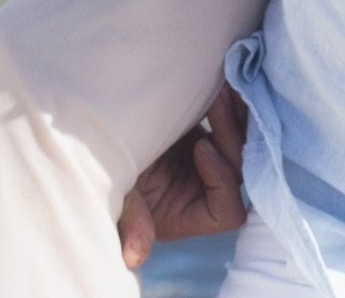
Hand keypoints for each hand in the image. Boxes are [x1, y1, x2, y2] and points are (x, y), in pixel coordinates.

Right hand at [117, 91, 248, 269]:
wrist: (100, 123)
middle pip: (241, 173)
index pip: (228, 213)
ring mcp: (208, 166)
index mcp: (185, 216)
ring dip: (239, 118)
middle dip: (232, 139)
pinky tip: (226, 86)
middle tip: (217, 103)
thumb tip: (134, 259)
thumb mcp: (119, 189)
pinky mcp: (208, 138)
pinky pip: (237, 127)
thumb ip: (132, 219)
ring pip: (244, 147)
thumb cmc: (104, 160)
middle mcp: (202, 194)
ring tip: (222, 89)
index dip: (222, 181)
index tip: (200, 146)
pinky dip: (237, 108)